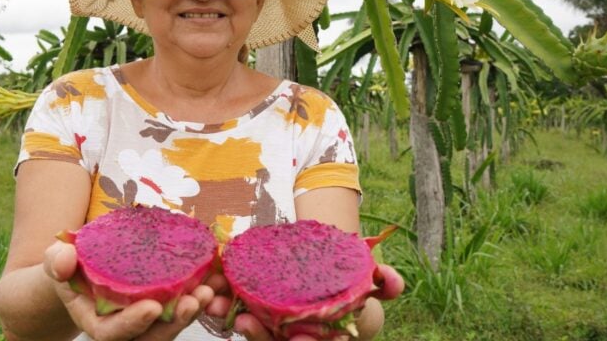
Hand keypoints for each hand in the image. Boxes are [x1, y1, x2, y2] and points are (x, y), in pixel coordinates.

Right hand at [43, 241, 215, 340]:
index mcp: (95, 322)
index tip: (153, 307)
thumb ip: (56, 261)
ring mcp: (145, 320)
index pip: (113, 333)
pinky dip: (201, 295)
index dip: (133, 323)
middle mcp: (123, 328)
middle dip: (175, 321)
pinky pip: (183, 307)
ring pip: (172, 325)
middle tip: (195, 299)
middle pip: (152, 336)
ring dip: (195, 309)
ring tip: (212, 289)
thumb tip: (64, 258)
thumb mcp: (56, 260)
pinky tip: (217, 278)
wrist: (82, 269)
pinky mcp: (162, 307)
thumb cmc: (68, 265)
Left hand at [205, 264, 404, 340]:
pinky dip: (224, 301)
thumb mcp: (371, 282)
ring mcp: (274, 325)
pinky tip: (212, 290)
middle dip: (258, 334)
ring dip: (232, 318)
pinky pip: (238, 308)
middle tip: (244, 322)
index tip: (298, 339)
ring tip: (218, 305)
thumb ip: (385, 283)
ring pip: (252, 329)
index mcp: (323, 335)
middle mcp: (295, 336)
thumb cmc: (352, 284)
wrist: (332, 273)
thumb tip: (395, 282)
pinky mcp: (257, 308)